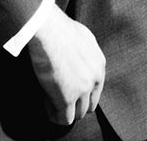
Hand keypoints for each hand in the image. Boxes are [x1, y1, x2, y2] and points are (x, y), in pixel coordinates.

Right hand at [26, 2, 105, 125]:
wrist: (48, 30)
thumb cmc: (60, 28)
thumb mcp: (83, 38)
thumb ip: (87, 54)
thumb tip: (81, 60)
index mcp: (99, 65)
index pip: (95, 90)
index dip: (82, 93)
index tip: (69, 90)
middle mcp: (94, 79)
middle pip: (88, 105)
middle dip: (75, 105)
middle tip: (60, 98)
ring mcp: (82, 90)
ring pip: (78, 114)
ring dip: (65, 110)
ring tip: (51, 102)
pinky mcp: (67, 98)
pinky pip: (64, 119)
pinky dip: (55, 116)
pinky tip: (47, 106)